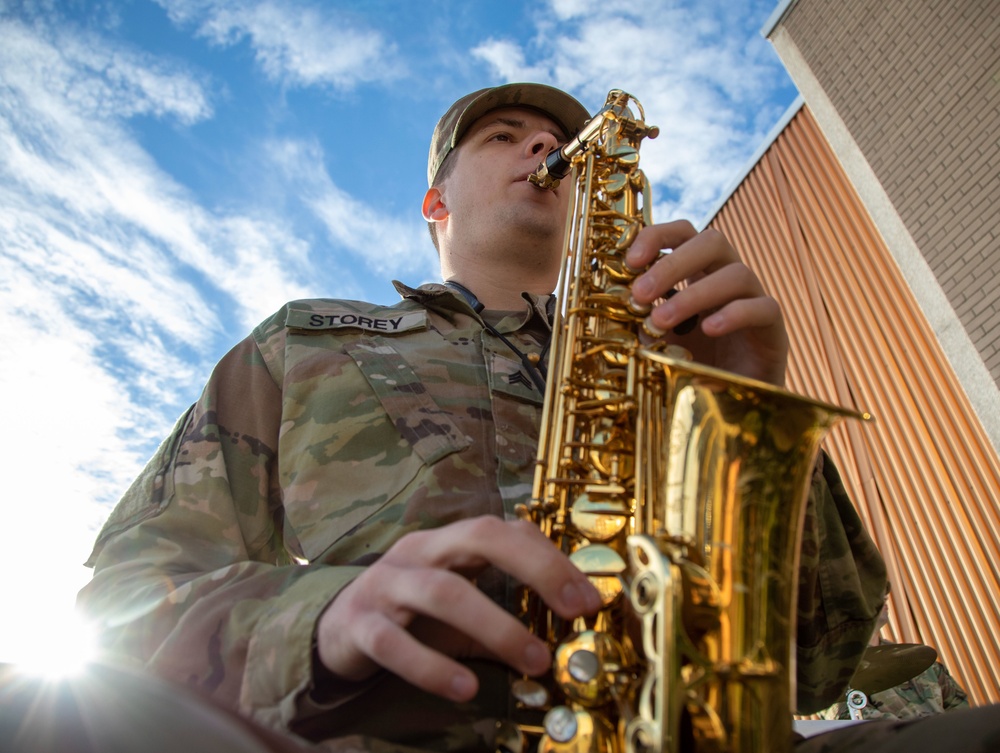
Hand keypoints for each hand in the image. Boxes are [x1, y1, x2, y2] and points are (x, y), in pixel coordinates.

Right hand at [314, 517, 601, 701]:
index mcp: (446, 540)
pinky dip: (434, 668)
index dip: (550, 558)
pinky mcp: (359, 626)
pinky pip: (396, 645)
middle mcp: (417, 552)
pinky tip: (466, 689)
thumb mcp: (459, 600)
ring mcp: (385, 585)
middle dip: (533, 569)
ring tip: (534, 660)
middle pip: (479, 538)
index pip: (504, 530)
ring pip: (443, 591)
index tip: (590, 599)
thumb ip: (502, 604)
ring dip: (496, 627)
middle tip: (573, 612)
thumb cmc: (411, 614)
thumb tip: (565, 624)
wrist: (336, 630)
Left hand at [625, 220, 788, 385]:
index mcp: (700, 272)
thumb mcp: (660, 339)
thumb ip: (641, 321)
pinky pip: (762, 308)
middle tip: (641, 294)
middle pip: (712, 242)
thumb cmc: (696, 364)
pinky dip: (734, 314)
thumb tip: (621, 308)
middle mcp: (728, 277)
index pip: (685, 233)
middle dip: (672, 263)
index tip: (631, 261)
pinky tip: (708, 329)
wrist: (733, 403)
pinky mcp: (773, 327)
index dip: (658, 236)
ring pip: (737, 274)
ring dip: (694, 295)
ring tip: (662, 321)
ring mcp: (754, 298)